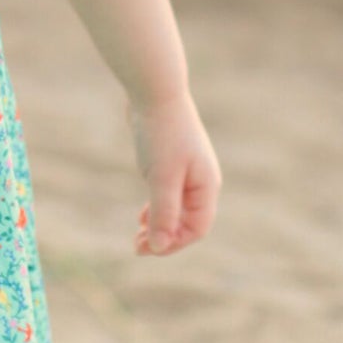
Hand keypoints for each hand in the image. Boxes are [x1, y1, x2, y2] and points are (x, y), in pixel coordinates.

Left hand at [128, 89, 220, 256]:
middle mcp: (201, 182)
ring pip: (177, 211)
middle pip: (188, 223)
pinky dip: (156, 210)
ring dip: (159, 227)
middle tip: (136, 247)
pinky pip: (168, 197)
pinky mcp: (172, 164)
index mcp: (207, 186)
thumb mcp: (162, 178)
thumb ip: (163, 213)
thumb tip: (159, 246)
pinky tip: (141, 216)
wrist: (155, 93)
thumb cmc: (161, 135)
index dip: (174, 244)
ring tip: (137, 237)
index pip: (197, 229)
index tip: (147, 249)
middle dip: (164, 238)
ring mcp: (188, 172)